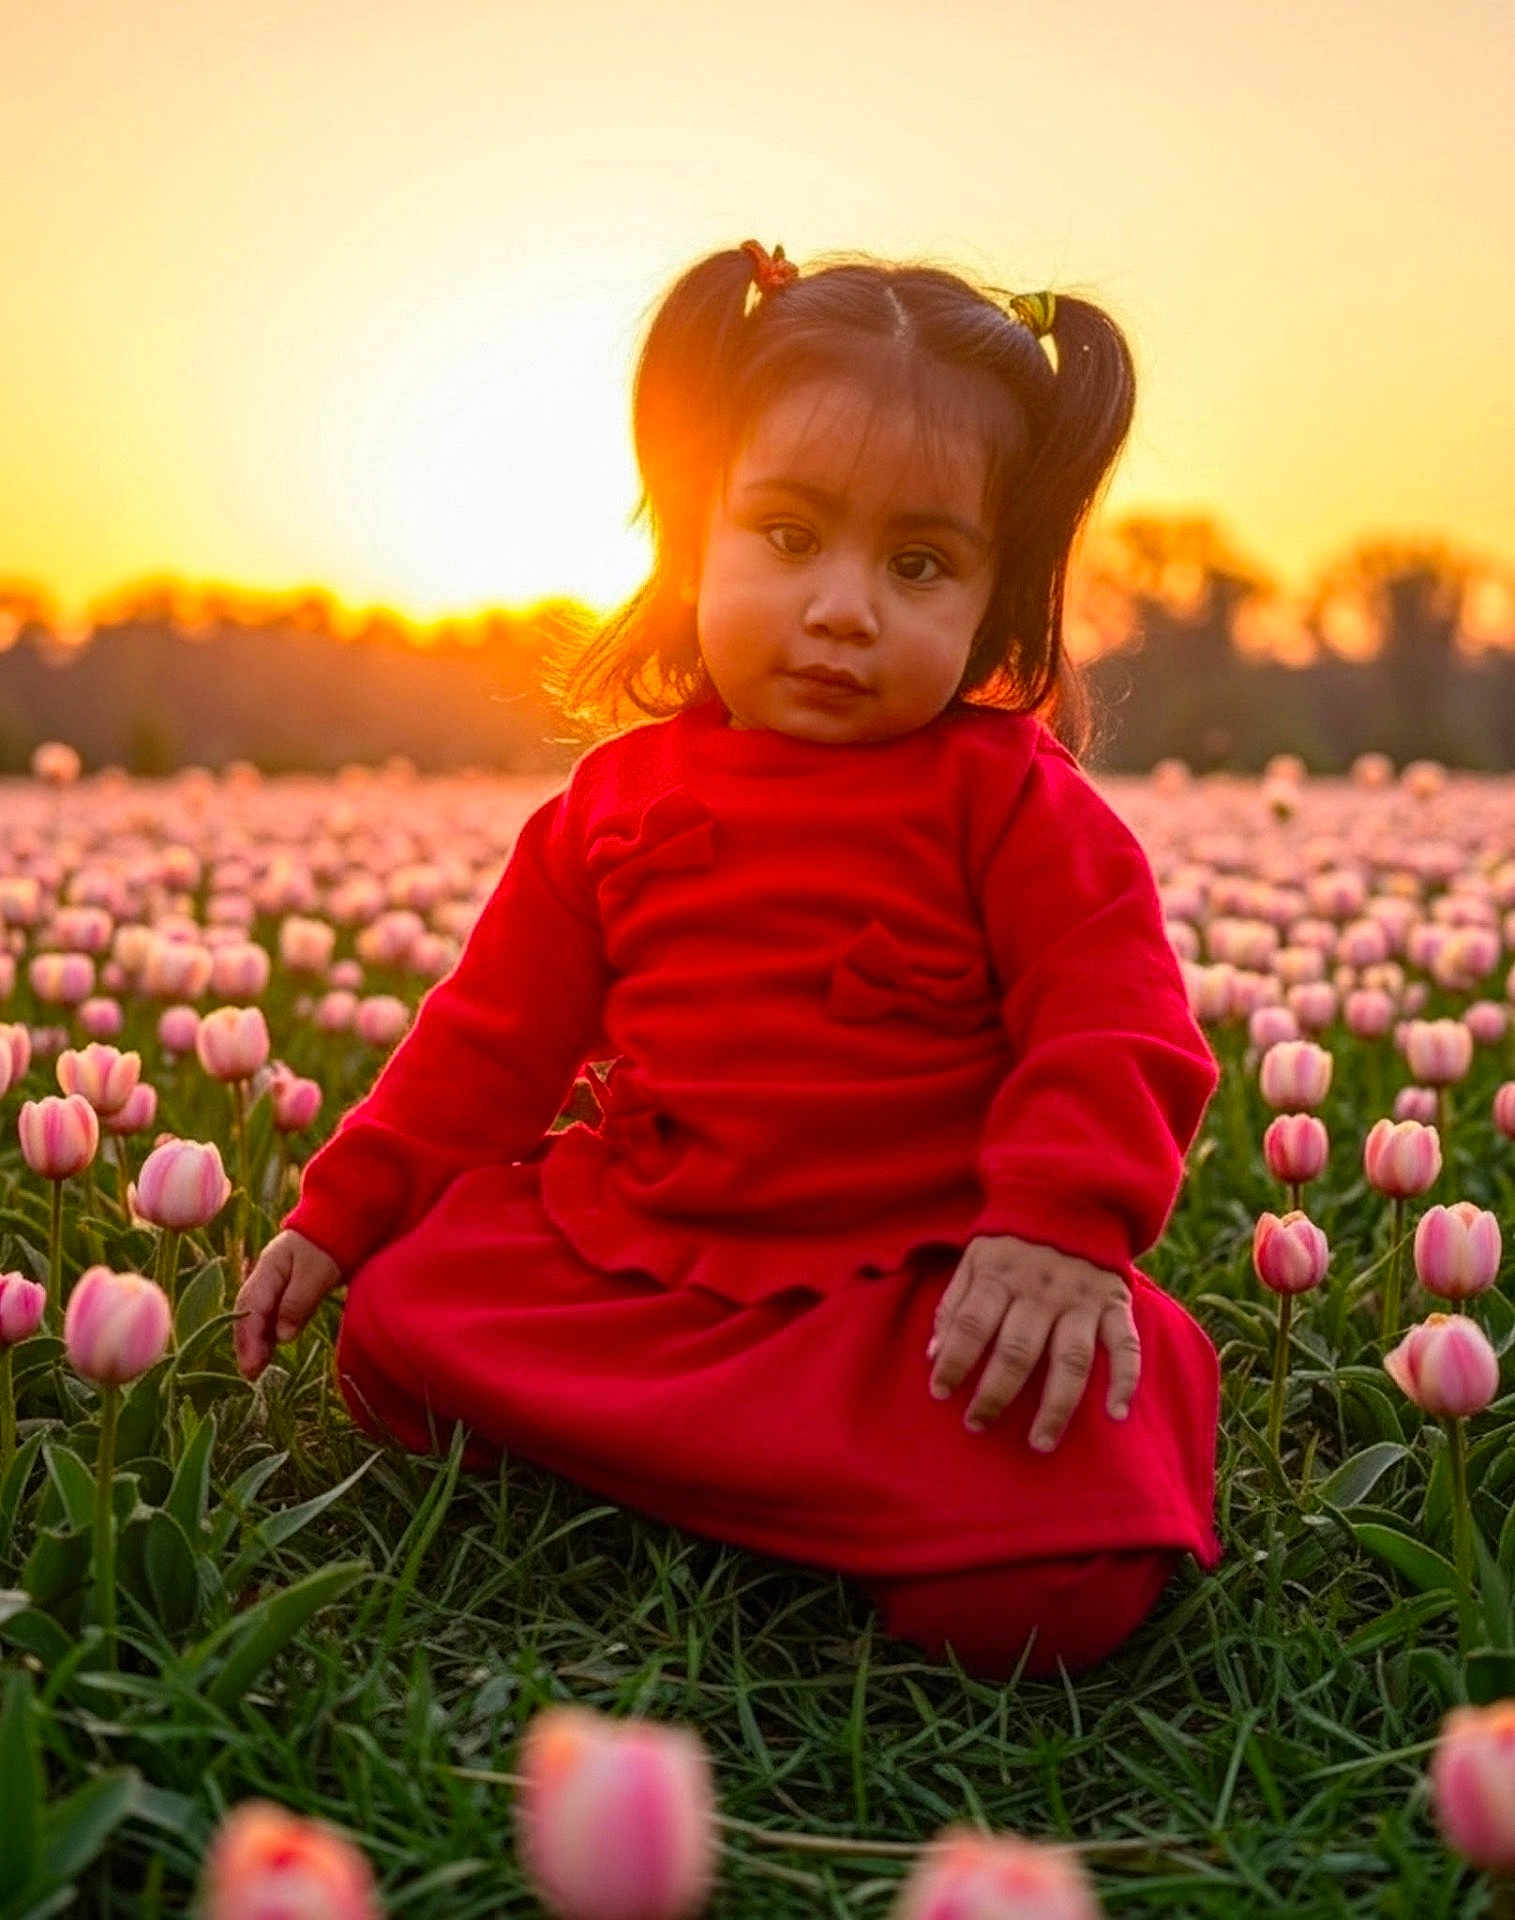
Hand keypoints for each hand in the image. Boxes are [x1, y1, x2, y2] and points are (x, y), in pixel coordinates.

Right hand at [234, 1229, 341, 1381]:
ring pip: (259, 1315)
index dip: (249, 1339)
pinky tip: (272, 1348)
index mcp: (268, 1268)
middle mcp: (267, 1275)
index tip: (251, 1367)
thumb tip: (282, 1337)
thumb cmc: (331, 1243)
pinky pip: (273, 1312)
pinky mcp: (290, 1286)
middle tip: (251, 1374)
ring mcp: (277, 1280)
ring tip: (258, 1369)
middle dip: (247, 1344)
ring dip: (257, 1340)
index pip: (251, 1308)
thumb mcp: (317, 1271)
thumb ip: (298, 1302)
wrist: (345, 1219)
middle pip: (249, 1313)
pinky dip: (270, 1331)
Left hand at [926, 1233, 1139, 1450]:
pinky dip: (1125, 1381)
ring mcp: (1082, 1299)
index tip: (940, 1393)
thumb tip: (933, 1355)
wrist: (1073, 1196)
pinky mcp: (1115, 1303)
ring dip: (1056, 1405)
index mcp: (1001, 1274)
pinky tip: (1115, 1414)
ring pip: (1070, 1360)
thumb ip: (954, 1304)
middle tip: (978, 1425)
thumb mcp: (975, 1257)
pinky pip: (1125, 1346)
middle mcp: (1041, 1290)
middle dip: (995, 1394)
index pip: (972, 1324)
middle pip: (1017, 1351)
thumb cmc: (1014, 1239)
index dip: (953, 1360)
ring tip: (1040, 1441)